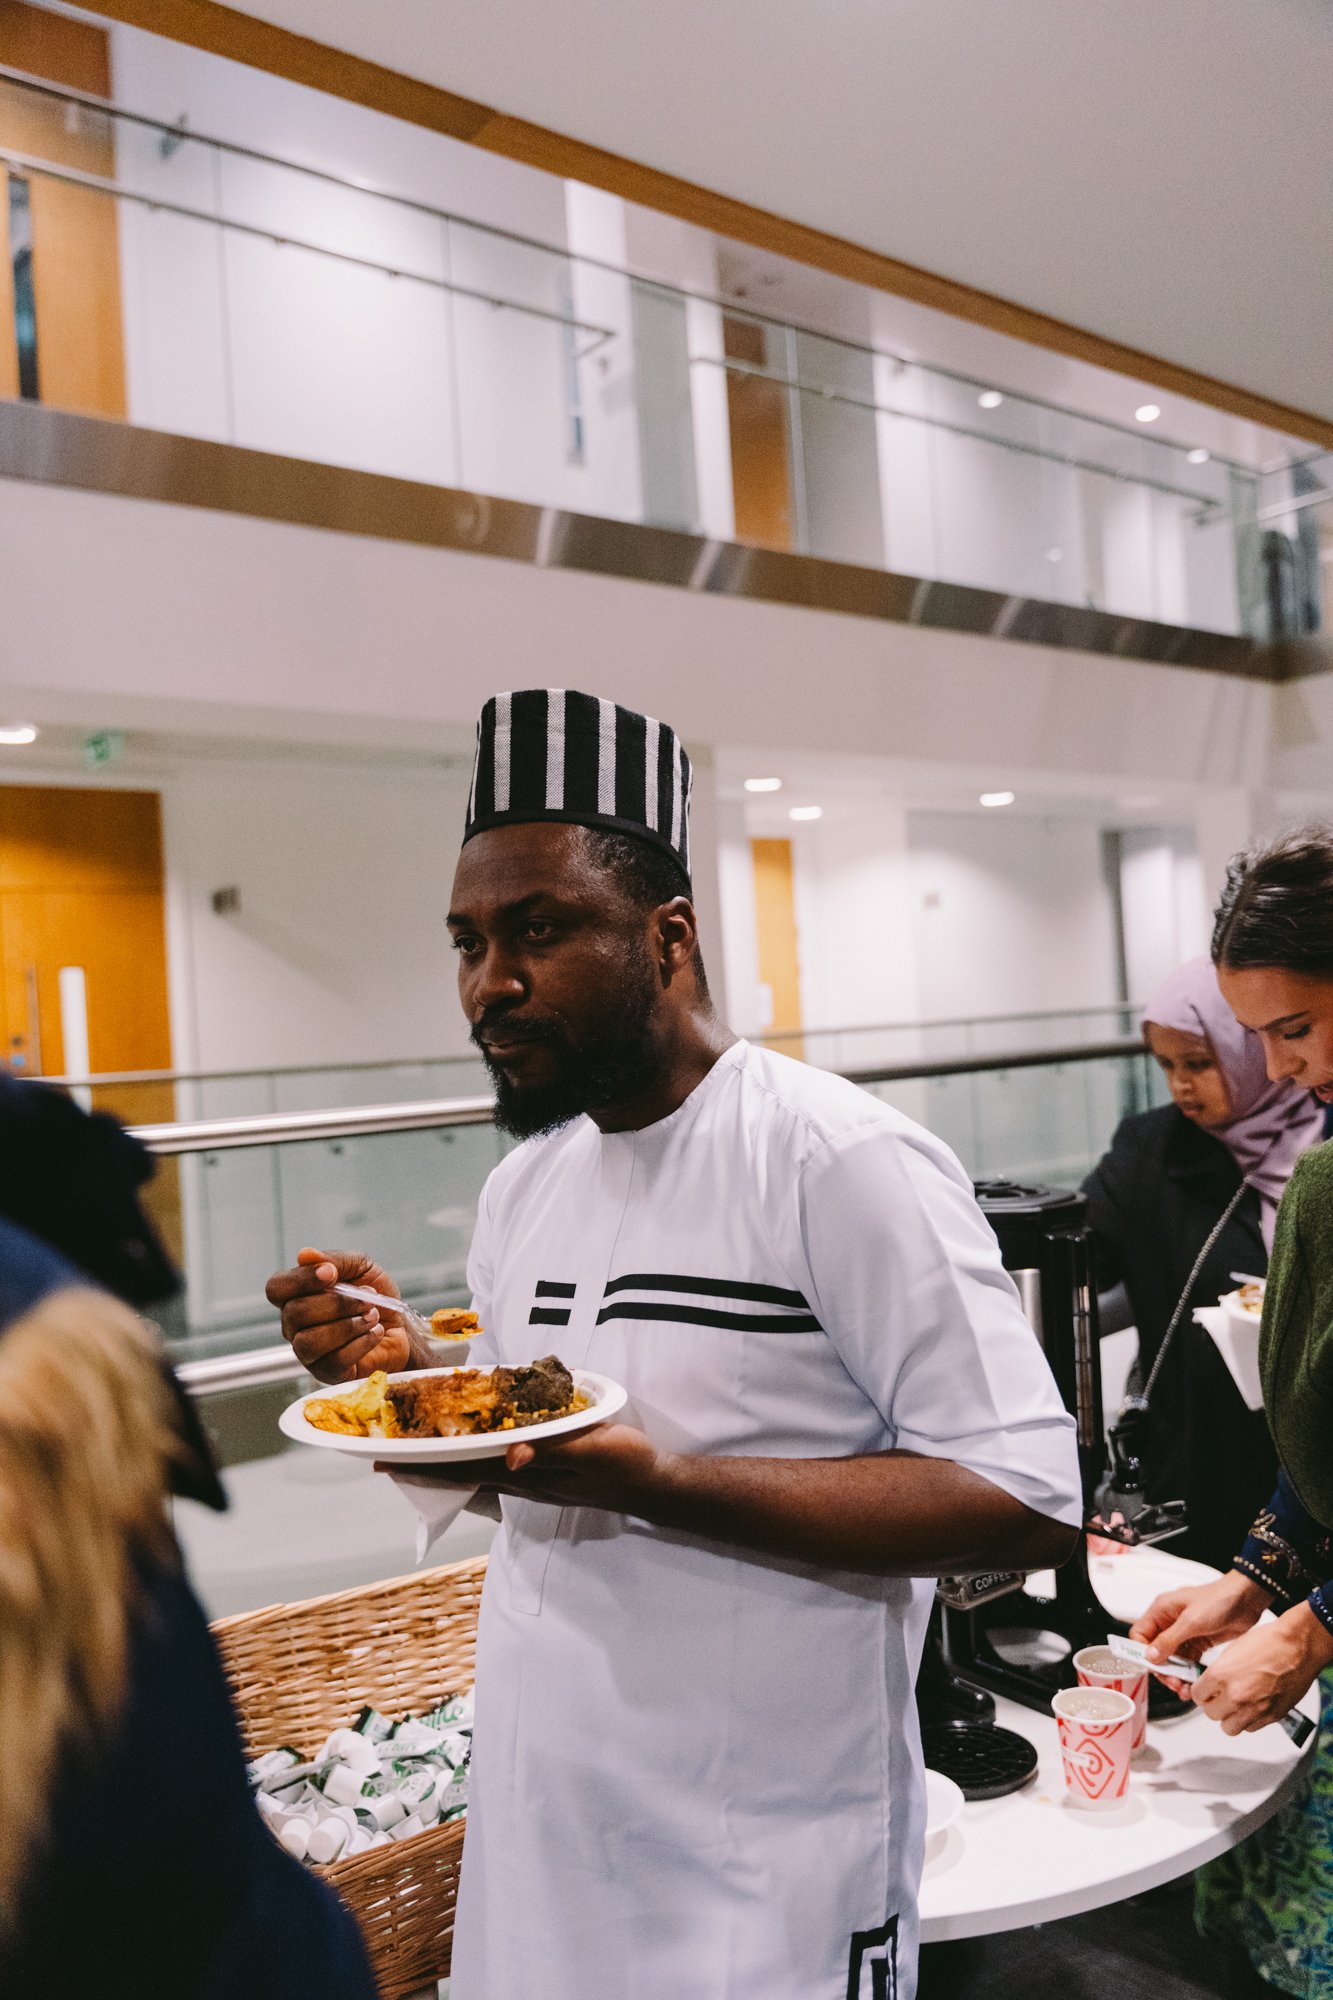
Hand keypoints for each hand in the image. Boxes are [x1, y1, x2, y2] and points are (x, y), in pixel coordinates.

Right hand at [265, 1247, 413, 1382]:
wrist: (402, 1328)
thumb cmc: (376, 1297)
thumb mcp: (362, 1267)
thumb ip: (335, 1260)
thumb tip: (305, 1255)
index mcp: (297, 1296)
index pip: (277, 1288)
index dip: (300, 1280)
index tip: (331, 1274)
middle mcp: (295, 1325)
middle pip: (295, 1314)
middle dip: (337, 1303)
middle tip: (367, 1299)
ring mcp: (309, 1352)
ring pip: (309, 1342)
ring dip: (347, 1326)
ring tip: (372, 1317)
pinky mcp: (327, 1373)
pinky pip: (333, 1361)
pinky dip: (360, 1344)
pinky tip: (375, 1333)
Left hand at [387, 1422, 673, 1514]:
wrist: (653, 1483)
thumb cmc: (624, 1463)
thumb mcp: (592, 1450)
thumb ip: (552, 1452)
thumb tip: (510, 1458)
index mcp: (528, 1476)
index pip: (465, 1470)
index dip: (425, 1466)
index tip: (386, 1462)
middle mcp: (523, 1482)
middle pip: (461, 1474)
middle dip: (421, 1467)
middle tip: (382, 1457)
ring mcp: (532, 1480)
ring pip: (475, 1472)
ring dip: (442, 1464)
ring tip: (412, 1454)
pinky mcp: (544, 1473)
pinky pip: (495, 1466)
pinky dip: (470, 1459)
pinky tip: (466, 1452)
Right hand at [1129, 1569, 1270, 1695]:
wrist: (1247, 1599)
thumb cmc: (1218, 1600)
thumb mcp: (1191, 1621)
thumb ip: (1169, 1639)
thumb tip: (1150, 1656)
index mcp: (1161, 1611)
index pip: (1140, 1634)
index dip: (1142, 1652)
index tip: (1153, 1667)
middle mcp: (1169, 1623)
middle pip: (1155, 1651)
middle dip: (1163, 1668)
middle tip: (1173, 1682)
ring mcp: (1184, 1633)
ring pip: (1172, 1659)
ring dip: (1176, 1674)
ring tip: (1184, 1688)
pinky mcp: (1198, 1642)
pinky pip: (1187, 1662)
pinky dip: (1188, 1673)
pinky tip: (1193, 1683)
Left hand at [1193, 1603, 1332, 1734]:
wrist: (1299, 1646)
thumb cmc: (1269, 1641)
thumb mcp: (1233, 1649)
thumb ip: (1219, 1671)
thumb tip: (1211, 1684)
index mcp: (1221, 1674)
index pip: (1197, 1696)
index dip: (1201, 1691)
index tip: (1205, 1690)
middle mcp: (1236, 1695)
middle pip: (1211, 1714)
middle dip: (1214, 1705)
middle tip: (1220, 1697)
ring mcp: (1254, 1709)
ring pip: (1229, 1728)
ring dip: (1230, 1717)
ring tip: (1236, 1704)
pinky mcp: (1272, 1716)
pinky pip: (1251, 1728)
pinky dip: (1249, 1720)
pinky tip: (1253, 1706)